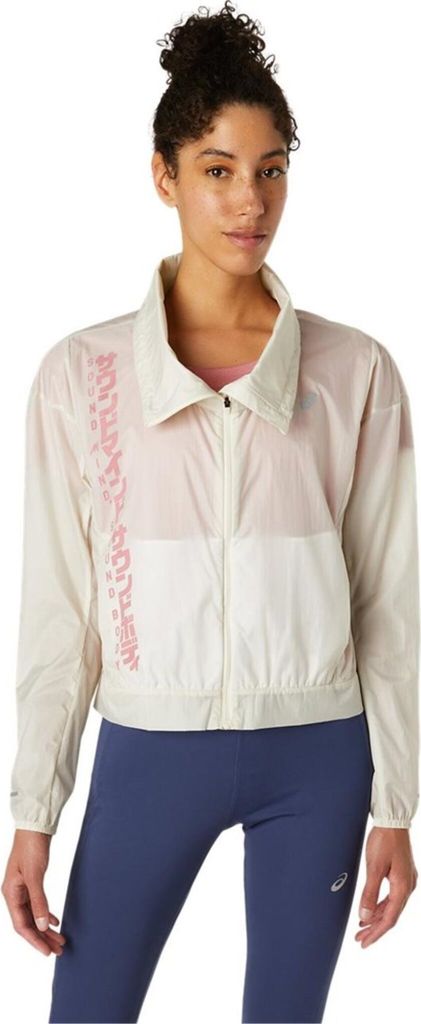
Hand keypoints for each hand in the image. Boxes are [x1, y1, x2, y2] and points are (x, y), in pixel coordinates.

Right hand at [1, 829, 66, 956]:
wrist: (34, 827)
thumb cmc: (31, 847)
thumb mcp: (34, 875)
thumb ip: (38, 901)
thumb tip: (42, 926)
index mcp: (11, 894)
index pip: (22, 925)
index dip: (35, 941)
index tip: (48, 952)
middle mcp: (14, 893)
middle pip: (28, 923)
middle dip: (43, 938)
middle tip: (59, 949)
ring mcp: (22, 888)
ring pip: (33, 915)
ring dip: (46, 928)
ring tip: (60, 939)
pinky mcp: (30, 882)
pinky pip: (36, 904)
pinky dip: (46, 914)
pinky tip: (54, 921)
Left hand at [355, 826, 417, 947]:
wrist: (393, 821)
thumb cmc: (384, 840)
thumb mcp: (374, 867)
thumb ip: (369, 893)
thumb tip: (365, 916)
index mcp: (403, 888)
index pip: (389, 919)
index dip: (376, 933)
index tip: (364, 943)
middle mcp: (408, 887)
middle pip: (391, 915)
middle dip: (375, 928)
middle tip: (360, 939)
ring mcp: (406, 880)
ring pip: (391, 907)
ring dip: (377, 917)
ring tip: (362, 926)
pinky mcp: (402, 874)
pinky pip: (392, 897)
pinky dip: (381, 905)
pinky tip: (371, 909)